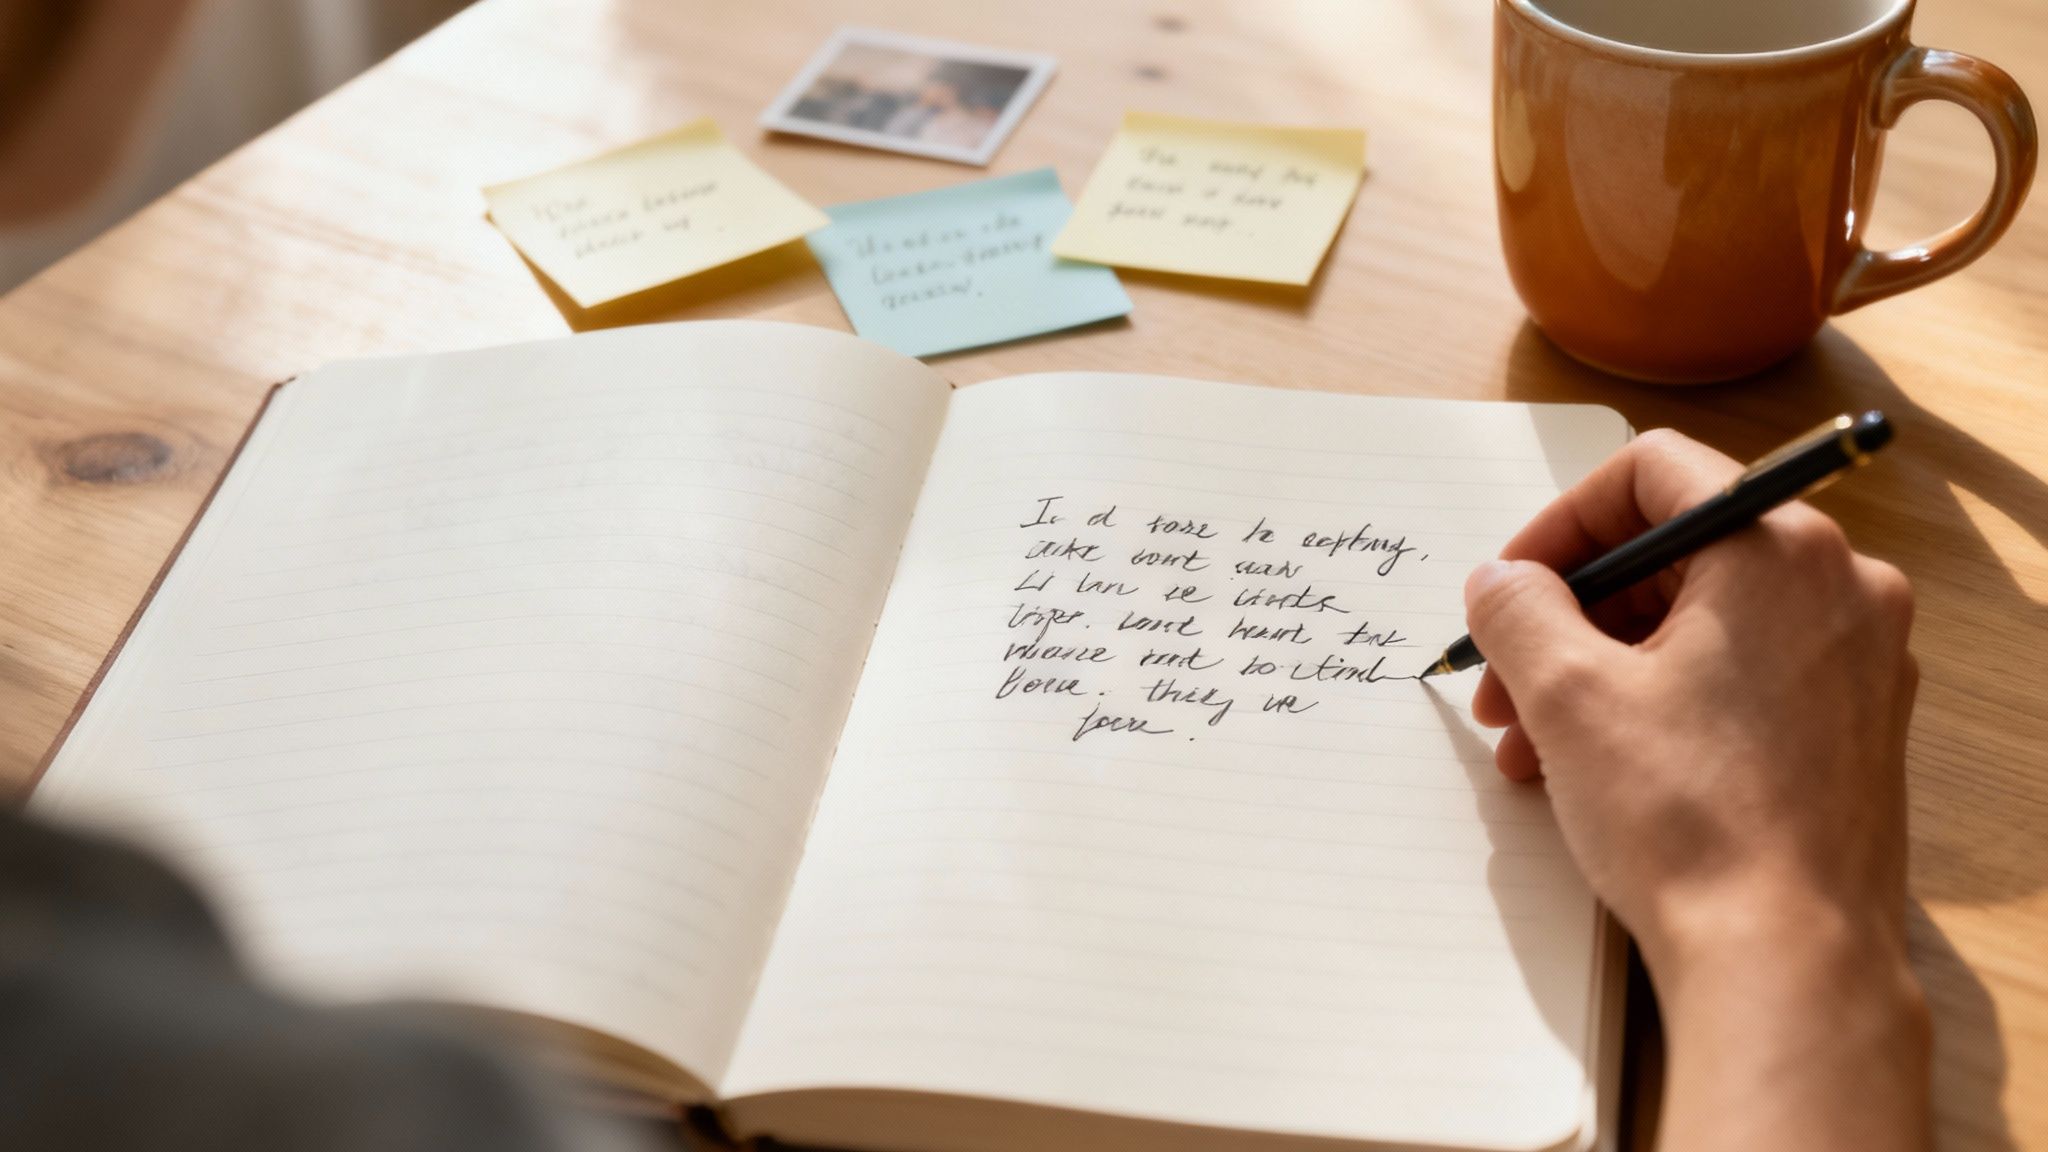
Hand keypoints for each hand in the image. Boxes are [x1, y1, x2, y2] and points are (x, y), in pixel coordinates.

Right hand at [1462, 429, 1928, 1151]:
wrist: (1785, 961)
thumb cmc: (1693, 823)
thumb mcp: (1567, 695)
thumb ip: (1517, 609)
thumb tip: (1499, 582)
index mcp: (1780, 550)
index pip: (1652, 473)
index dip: (1558, 523)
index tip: (1509, 586)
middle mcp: (1838, 589)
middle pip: (1673, 555)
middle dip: (1568, 616)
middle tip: (1501, 679)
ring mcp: (1855, 664)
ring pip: (1697, 626)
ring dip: (1599, 670)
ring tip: (1529, 744)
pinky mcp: (1849, 730)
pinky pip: (1735, 680)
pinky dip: (1657, 704)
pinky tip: (1591, 771)